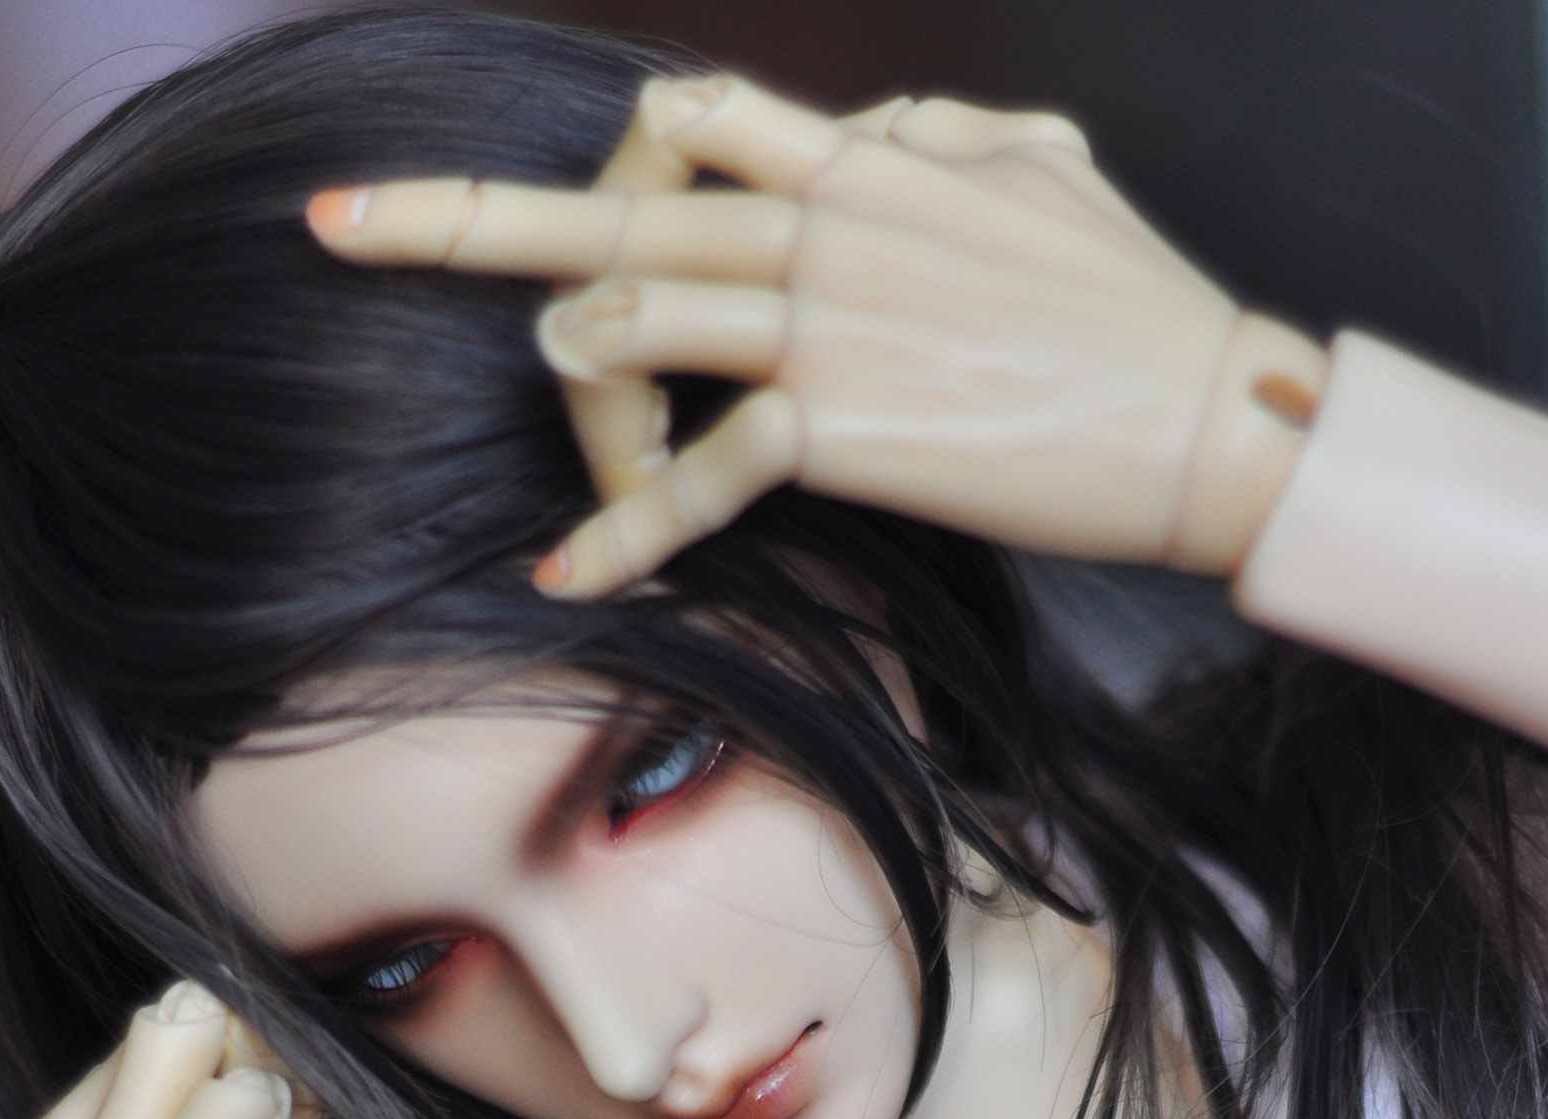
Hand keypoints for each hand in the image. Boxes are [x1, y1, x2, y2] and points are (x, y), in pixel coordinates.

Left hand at [307, 75, 1326, 596]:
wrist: (1206, 415)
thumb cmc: (1137, 312)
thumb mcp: (1045, 179)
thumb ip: (947, 142)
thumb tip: (889, 132)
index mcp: (867, 163)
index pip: (700, 115)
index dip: (607, 141)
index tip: (541, 171)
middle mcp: (826, 224)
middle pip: (615, 200)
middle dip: (462, 215)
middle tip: (341, 226)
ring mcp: (827, 320)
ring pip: (638, 318)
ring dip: (573, 379)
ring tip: (570, 424)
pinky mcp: (847, 424)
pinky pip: (701, 473)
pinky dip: (627, 528)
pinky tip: (571, 573)